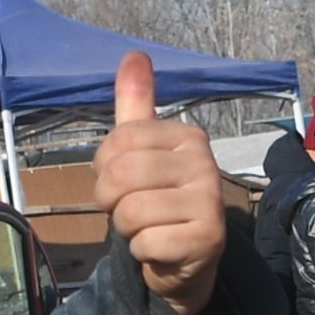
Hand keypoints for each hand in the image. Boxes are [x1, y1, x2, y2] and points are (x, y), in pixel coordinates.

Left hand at [95, 51, 226, 314]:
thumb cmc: (159, 200)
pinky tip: (159, 248)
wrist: (186, 260)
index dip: (103, 168)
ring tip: (146, 228)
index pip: (119, 142)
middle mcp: (205, 163)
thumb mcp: (143, 150)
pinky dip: (142, 251)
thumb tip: (134, 55)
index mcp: (188, 137)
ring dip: (127, 228)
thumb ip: (136, 106)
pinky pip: (146, 242)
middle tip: (128, 208)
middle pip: (122, 175)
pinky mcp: (209, 238)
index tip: (121, 182)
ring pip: (132, 211)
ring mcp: (211, 201)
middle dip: (110, 200)